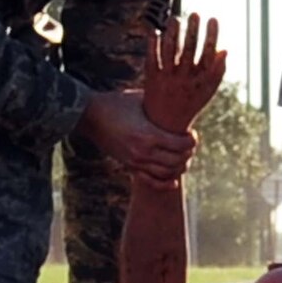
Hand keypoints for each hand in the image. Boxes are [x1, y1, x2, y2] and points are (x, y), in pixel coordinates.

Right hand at [78, 90, 196, 184]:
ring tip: (183, 158)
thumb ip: (159, 103)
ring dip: (179, 167)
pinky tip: (174, 182)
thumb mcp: (141, 99)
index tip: (192, 134)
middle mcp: (143, 152)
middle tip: (190, 145)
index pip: (182, 145)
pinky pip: (150, 181)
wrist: (90, 116)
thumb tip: (179, 98)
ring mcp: (135, 161)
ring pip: (167, 173)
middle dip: (188, 154)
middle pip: (177, 161)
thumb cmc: (116, 103)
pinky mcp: (128, 166)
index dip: (192, 141)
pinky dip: (164, 184)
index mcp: (149, 134)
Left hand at [142, 13, 226, 134]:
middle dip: (193, 30)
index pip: (208, 53)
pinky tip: (156, 30)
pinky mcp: (151, 78)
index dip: (211, 35)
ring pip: (170, 51)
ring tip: (176, 19)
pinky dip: (153, 44)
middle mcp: (184, 79)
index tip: (213, 18)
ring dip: (173, 33)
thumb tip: (224, 49)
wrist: (165, 123)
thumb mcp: (207, 90)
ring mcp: (167, 78)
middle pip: (189, 49)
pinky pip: (152, 57)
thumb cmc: (190, 101)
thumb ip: (217, 71)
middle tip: (195, 13)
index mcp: (200, 81)